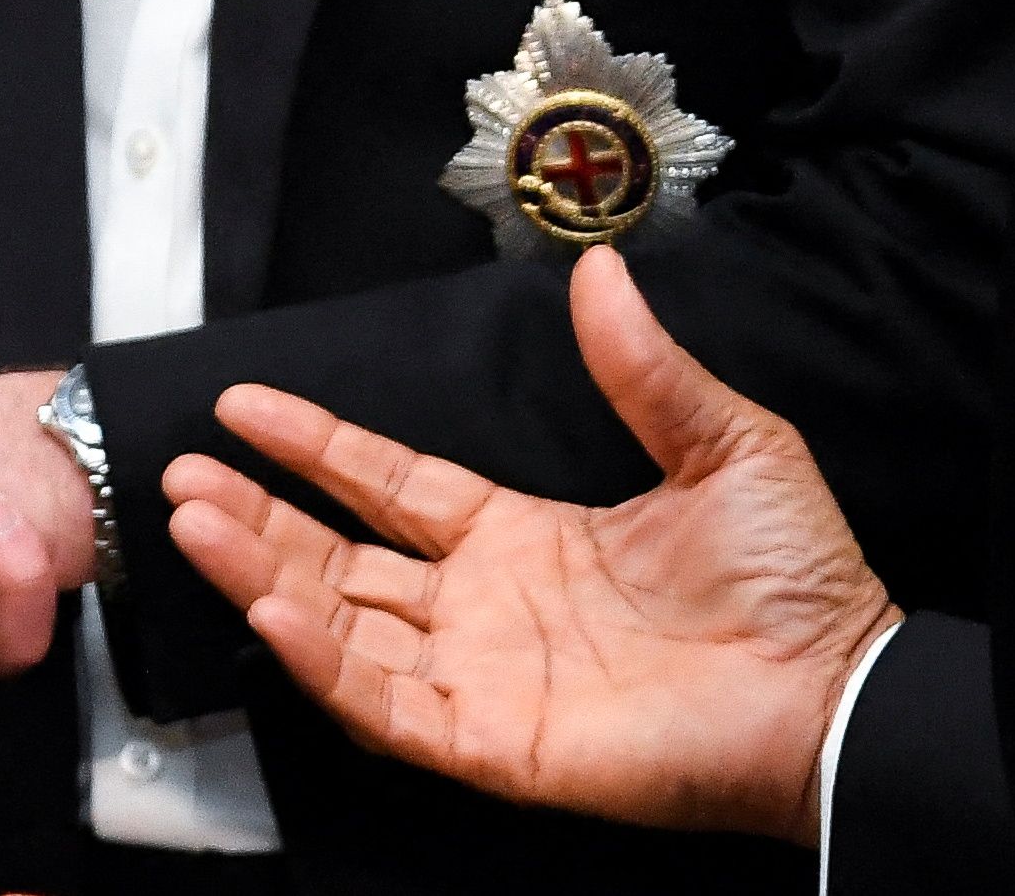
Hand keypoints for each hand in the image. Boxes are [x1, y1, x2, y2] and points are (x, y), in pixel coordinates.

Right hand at [159, 250, 894, 841]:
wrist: (836, 689)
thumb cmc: (797, 582)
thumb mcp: (722, 443)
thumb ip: (645, 368)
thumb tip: (602, 271)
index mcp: (524, 540)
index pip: (389, 486)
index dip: (315, 446)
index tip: (243, 404)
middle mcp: (485, 611)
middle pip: (338, 557)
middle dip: (256, 516)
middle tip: (179, 476)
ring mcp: (483, 680)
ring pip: (341, 627)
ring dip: (264, 575)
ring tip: (196, 524)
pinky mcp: (496, 743)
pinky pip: (386, 707)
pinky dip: (323, 662)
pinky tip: (275, 607)